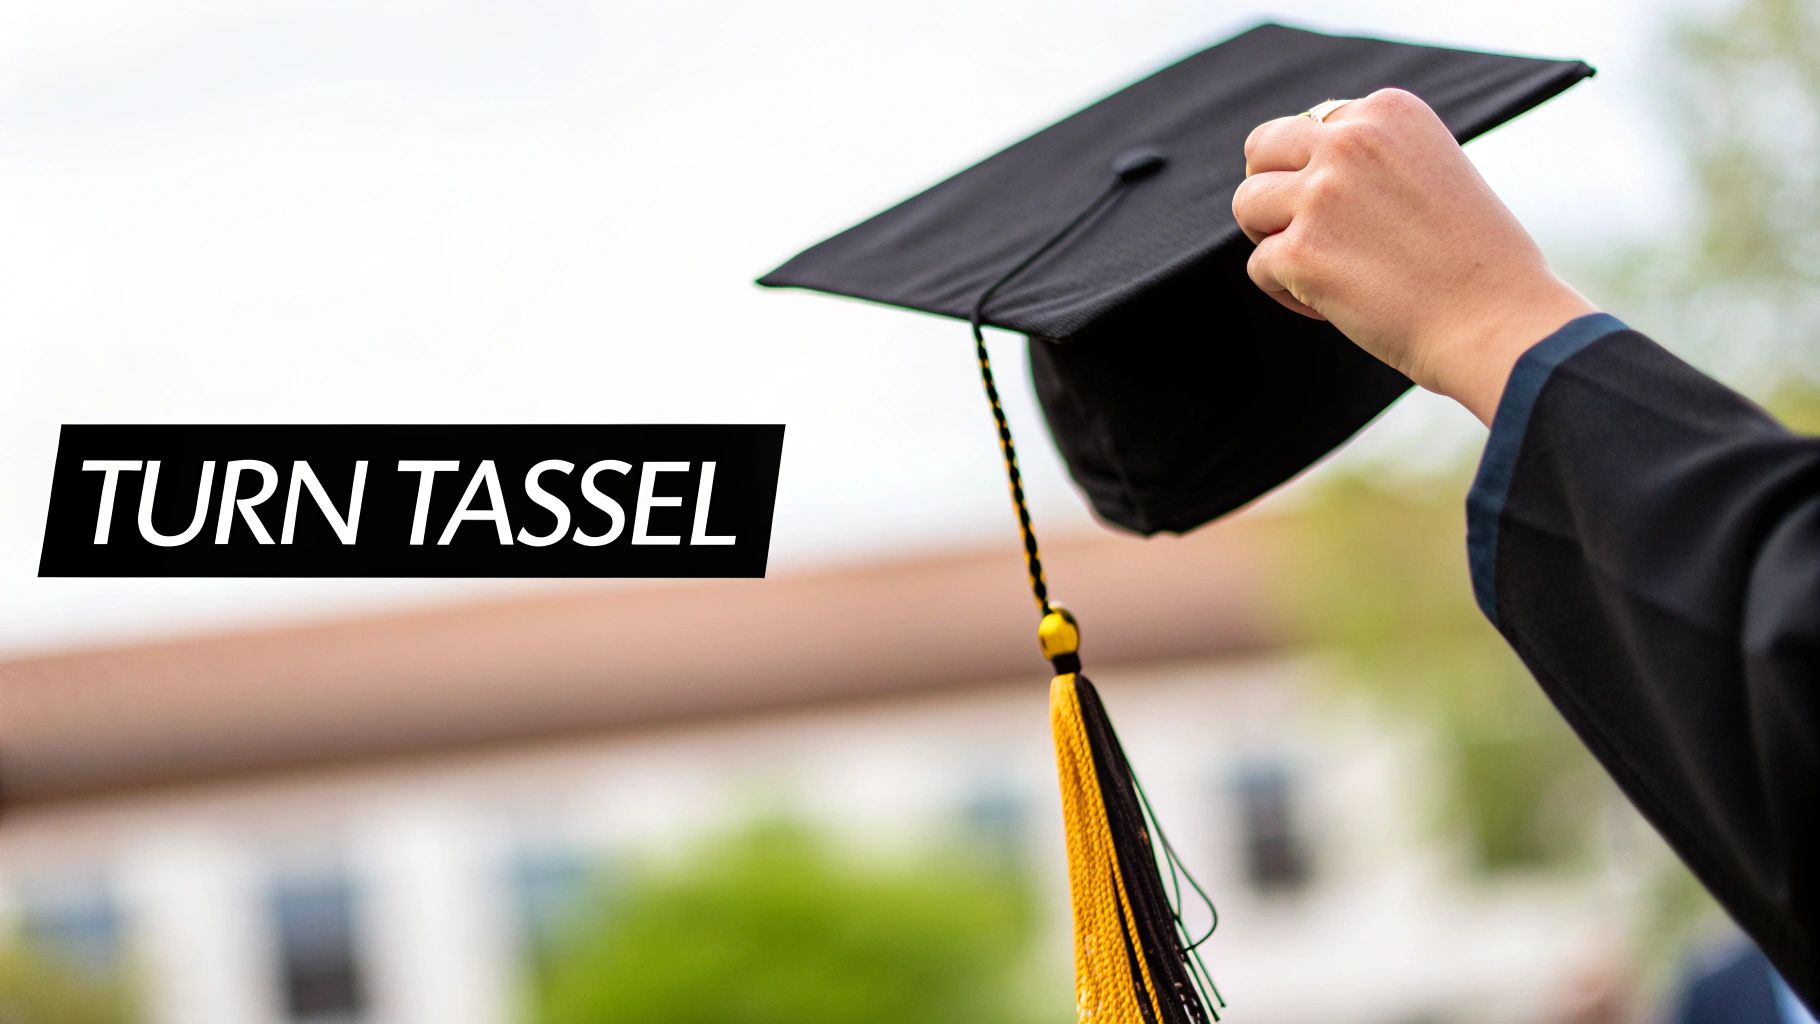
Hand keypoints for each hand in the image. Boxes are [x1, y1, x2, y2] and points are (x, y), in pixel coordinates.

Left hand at [1232, 88, 1595, 423]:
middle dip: (1272, 191)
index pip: (1311, 125)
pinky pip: (1259, 266)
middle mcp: (1351, 140)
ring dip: (1272, 239)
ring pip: (1247, 205)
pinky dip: (1287, 291)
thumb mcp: (1432, 171)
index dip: (1318, 171)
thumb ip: (1371, 159)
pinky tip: (1331, 305)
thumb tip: (1303, 169)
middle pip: (1261, 149)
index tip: (1355, 213)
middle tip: (1306, 232)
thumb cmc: (1476, 262)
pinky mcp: (1300, 251)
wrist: (1499, 322)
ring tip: (1320, 268)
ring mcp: (1321, 195)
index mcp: (1388, 111)